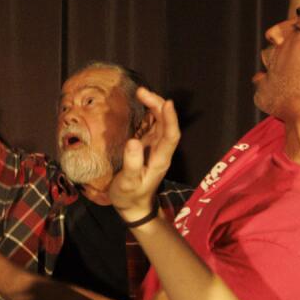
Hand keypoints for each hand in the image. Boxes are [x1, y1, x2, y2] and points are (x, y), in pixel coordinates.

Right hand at [108, 88, 179, 218]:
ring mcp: (154, 148)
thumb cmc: (130, 196)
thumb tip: (133, 141)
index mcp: (160, 159)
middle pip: (166, 124)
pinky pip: (151, 126)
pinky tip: (140, 105)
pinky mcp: (146, 147)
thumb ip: (132, 163)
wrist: (133, 207)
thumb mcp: (128, 182)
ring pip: (160, 123)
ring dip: (154, 107)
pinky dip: (148, 114)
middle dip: (158, 105)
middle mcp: (161, 150)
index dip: (170, 119)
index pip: (171, 135)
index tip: (166, 103)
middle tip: (141, 92)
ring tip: (141, 93)